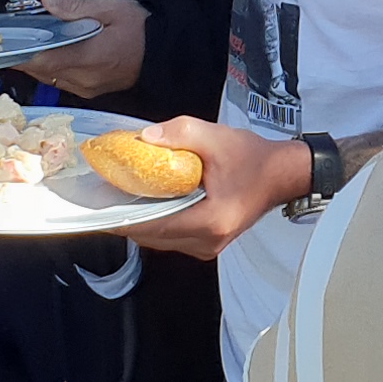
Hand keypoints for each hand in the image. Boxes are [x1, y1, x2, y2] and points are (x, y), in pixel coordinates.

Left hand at [15, 0, 146, 98]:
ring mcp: (88, 88)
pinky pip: (63, 83)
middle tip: (8, 43)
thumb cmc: (143, 29)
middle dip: (24, 59)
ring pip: (51, 79)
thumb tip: (48, 1)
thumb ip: (77, 7)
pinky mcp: (92, 91)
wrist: (166, 52)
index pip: (44, 61)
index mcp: (89, 58)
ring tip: (24, 47)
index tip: (4, 46)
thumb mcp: (111, 8)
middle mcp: (85, 79)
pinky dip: (51, 70)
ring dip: (37, 65)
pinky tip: (48, 57)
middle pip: (43, 73)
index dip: (20, 55)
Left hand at [115, 117, 312, 258]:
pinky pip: (171, 236)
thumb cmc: (254, 159)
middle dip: (126, 217)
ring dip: (140, 220)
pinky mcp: (208, 243)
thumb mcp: (216, 138)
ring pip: (159, 240)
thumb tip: (143, 138)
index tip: (99, 203)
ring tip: (120, 198)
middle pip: (152, 237)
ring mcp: (208, 247)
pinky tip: (145, 203)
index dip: (122, 216)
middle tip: (104, 196)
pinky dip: (155, 221)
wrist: (283, 174)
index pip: (153, 226)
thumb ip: (179, 134)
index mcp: (210, 222)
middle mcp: (207, 242)